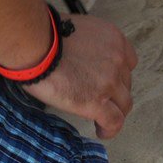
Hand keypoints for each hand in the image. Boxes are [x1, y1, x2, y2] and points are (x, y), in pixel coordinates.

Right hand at [26, 14, 137, 139]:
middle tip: (100, 100)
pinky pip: (114, 121)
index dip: (119, 75)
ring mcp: (109, 81)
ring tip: (101, 120)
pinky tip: (101, 131)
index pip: (128, 62)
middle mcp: (117, 59)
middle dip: (115, 93)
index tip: (108, 83)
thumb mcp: (76, 30)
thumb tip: (77, 57)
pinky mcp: (96, 101)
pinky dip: (110, 129)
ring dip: (115, 112)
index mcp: (113, 39)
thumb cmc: (43, 36)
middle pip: (126, 83)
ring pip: (124, 104)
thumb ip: (86, 45)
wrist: (34, 44)